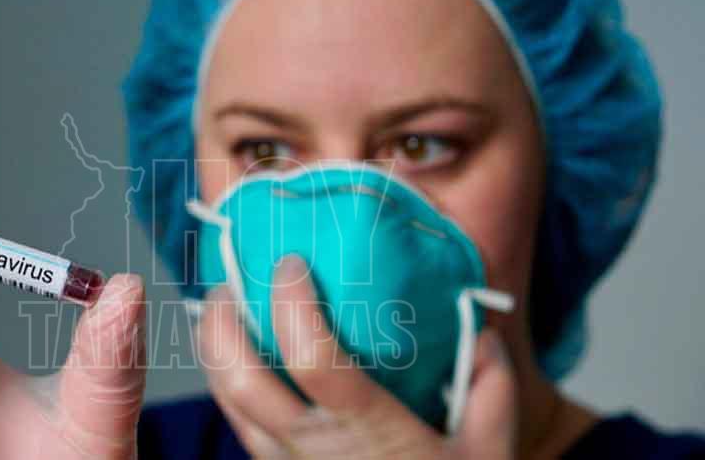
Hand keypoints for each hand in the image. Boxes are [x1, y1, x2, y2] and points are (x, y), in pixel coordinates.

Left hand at [196, 255, 516, 458]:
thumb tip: (480, 330)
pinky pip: (236, 421)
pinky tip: (237, 352)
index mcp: (372, 434)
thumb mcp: (491, 450)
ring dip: (212, 348)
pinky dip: (224, 379)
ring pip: (226, 402)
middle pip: (241, 381)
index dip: (292, 304)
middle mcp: (315, 450)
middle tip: (231, 279)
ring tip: (224, 305)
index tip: (291, 264)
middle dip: (222, 322)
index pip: (314, 360)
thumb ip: (491, 385)